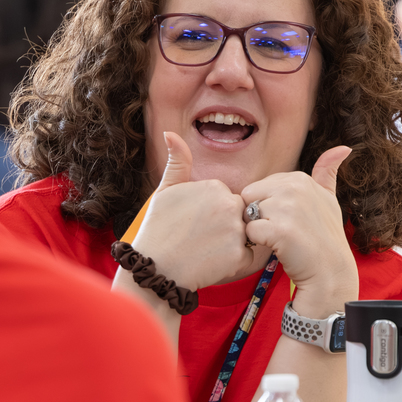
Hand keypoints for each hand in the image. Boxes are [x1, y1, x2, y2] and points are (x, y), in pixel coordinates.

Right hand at [131, 132, 252, 290]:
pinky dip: (234, 261)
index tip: (193, 223)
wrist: (155, 268)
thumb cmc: (158, 229)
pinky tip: (212, 261)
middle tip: (199, 238)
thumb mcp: (165, 191)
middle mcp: (229, 205)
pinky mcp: (240, 255)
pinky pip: (247, 256)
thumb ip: (177, 162)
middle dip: (224, 225)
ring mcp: (236, 230)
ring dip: (231, 242)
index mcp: (215, 186)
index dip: (211, 212)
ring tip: (205, 249)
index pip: (225, 197)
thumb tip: (170, 133)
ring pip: (245, 233)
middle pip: (238, 213)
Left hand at [240, 146, 358, 316]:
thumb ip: (327, 172)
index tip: (290, 219)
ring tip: (281, 239)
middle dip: (259, 215)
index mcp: (300, 178)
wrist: (330, 271)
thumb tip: (343, 147)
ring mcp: (287, 208)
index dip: (269, 206)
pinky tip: (278, 247)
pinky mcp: (280, 230)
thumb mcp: (329, 199)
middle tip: (282, 230)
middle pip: (251, 196)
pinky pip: (250, 231)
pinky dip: (258, 243)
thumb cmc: (325, 236)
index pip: (261, 186)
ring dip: (259, 229)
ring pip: (249, 213)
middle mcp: (294, 188)